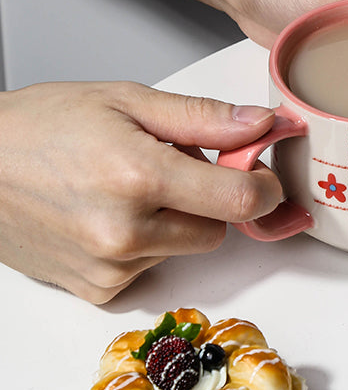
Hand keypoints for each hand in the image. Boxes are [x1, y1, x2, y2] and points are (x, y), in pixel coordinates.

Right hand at [0, 81, 280, 303]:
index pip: (241, 199)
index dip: (263, 186)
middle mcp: (126, 232)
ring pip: (185, 247)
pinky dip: (147, 243)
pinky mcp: (96, 289)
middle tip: (171, 167)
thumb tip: (262, 124)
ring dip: (175, 220)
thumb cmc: (42, 125)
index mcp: (139, 177)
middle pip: (218, 228)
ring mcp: (109, 267)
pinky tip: (109, 214)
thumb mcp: (127, 100)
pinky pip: (152, 267)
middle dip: (210, 199)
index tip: (261, 174)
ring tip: (128, 186)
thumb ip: (204, 118)